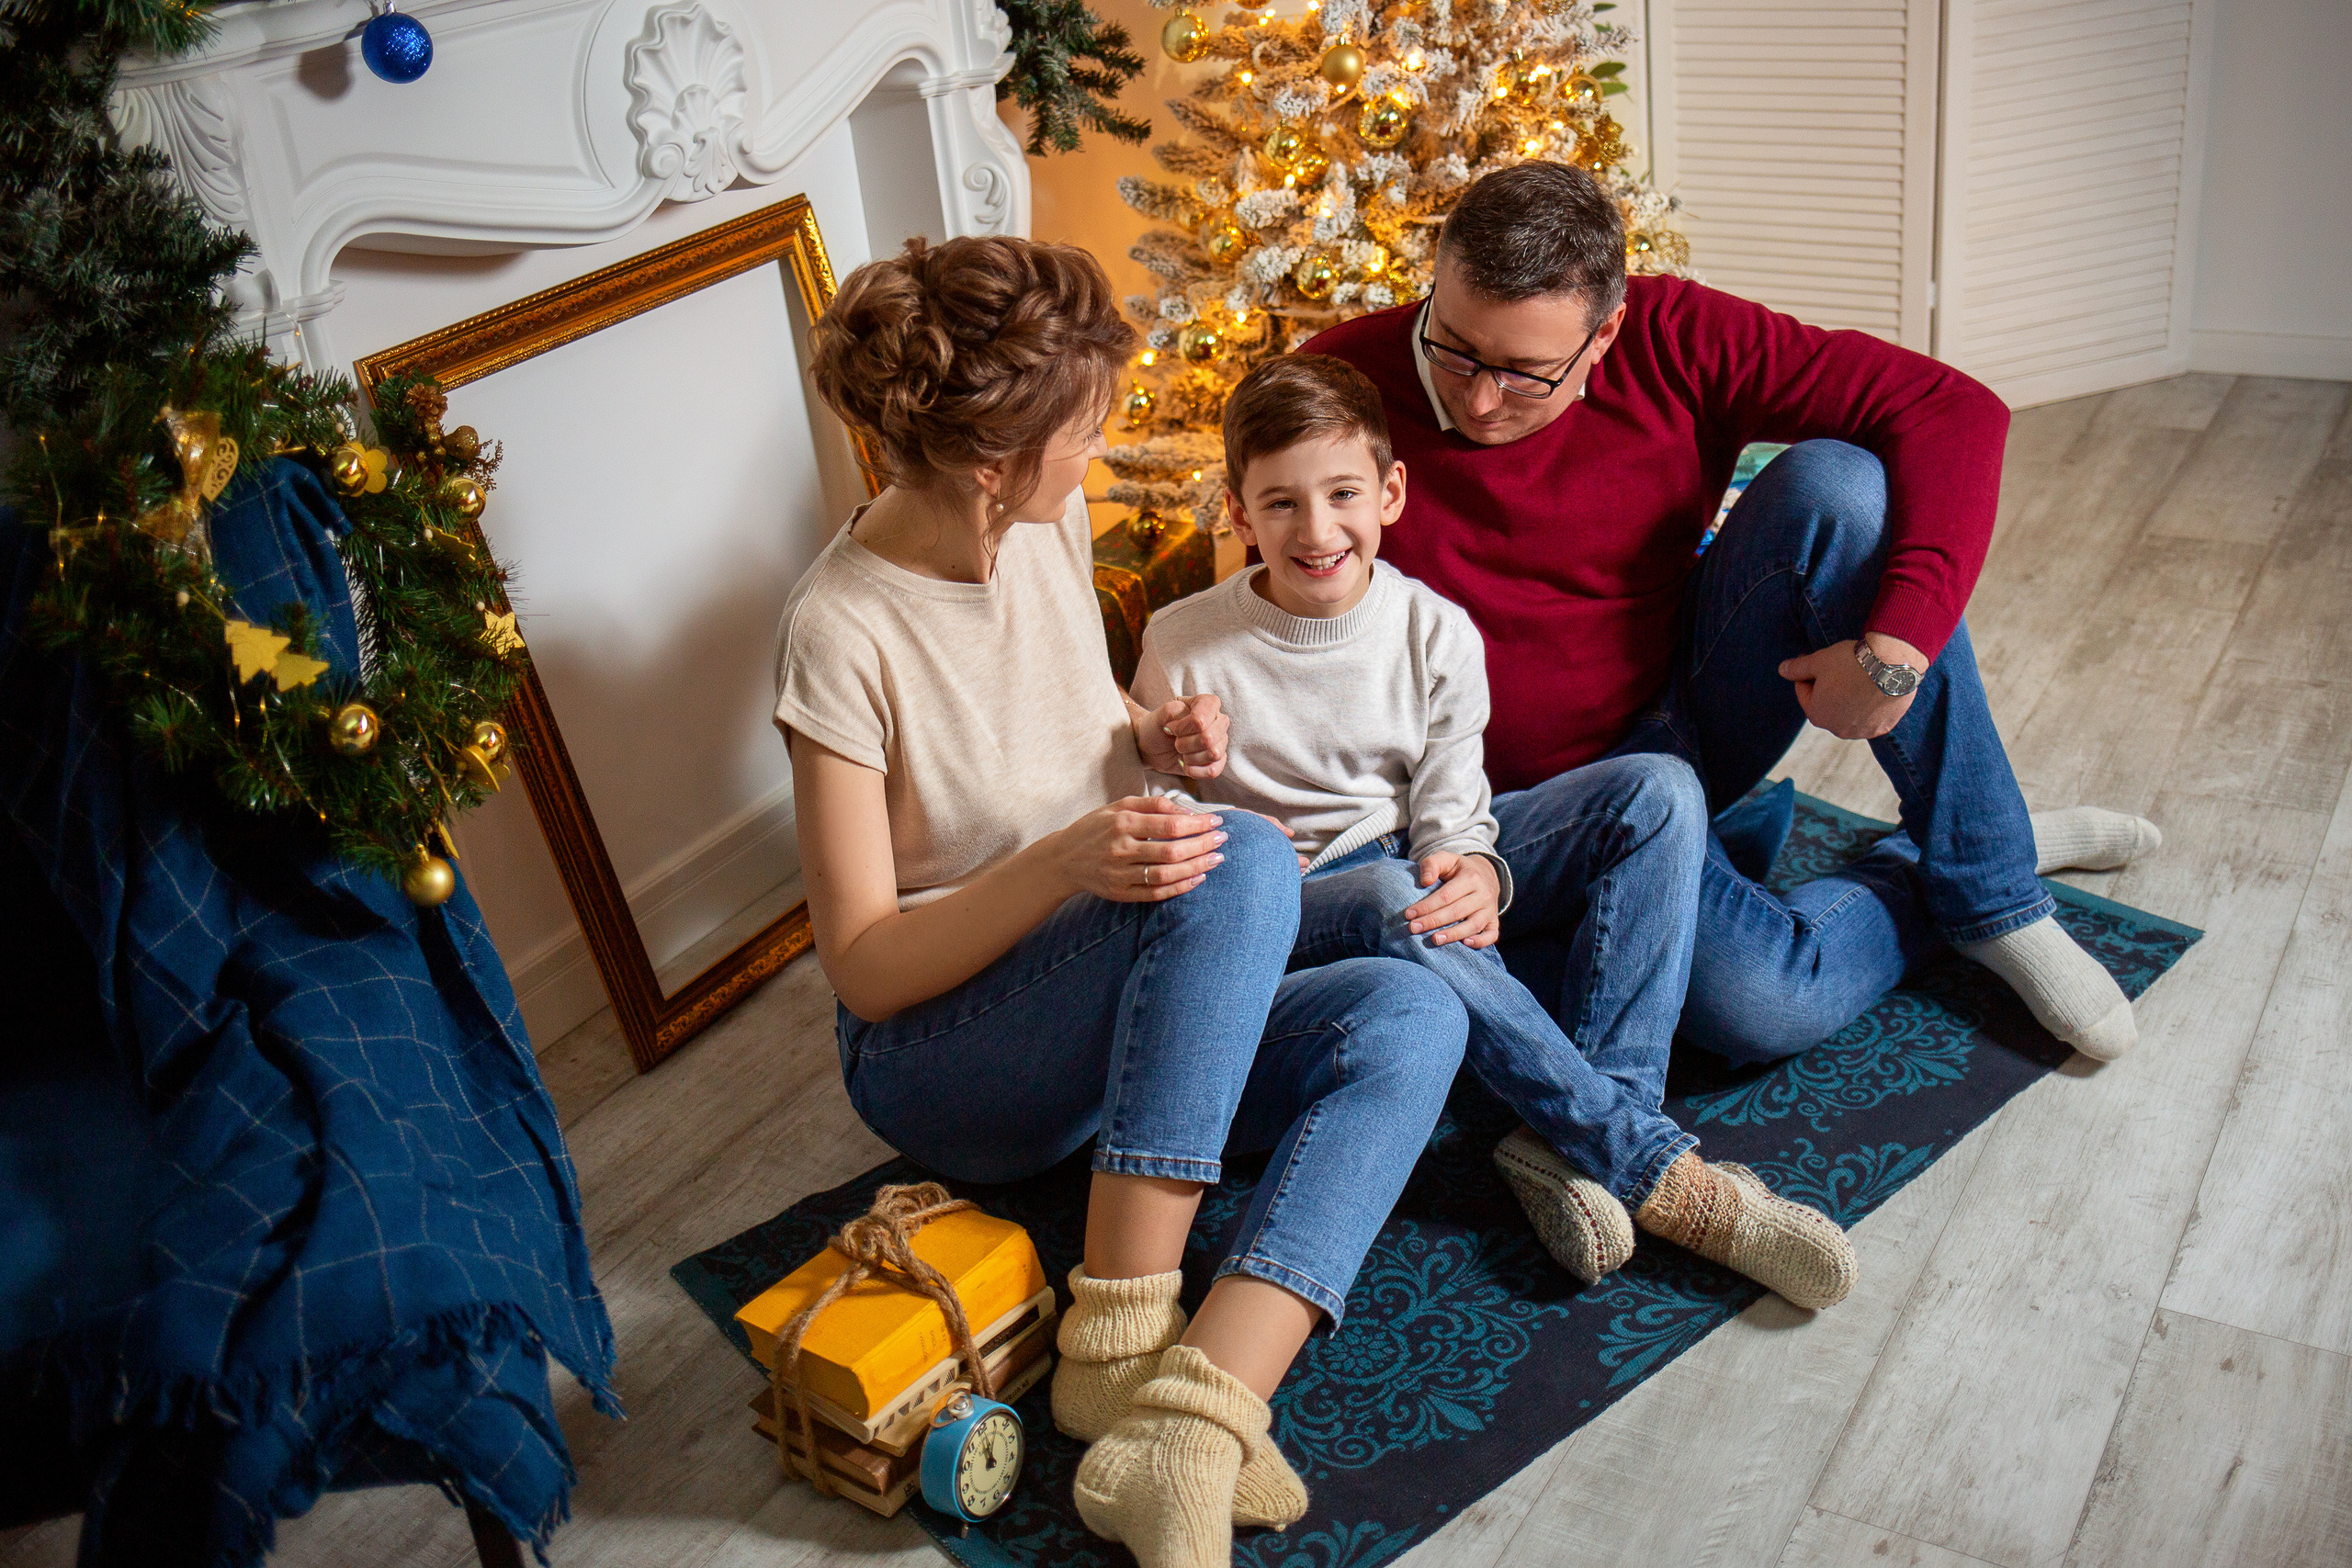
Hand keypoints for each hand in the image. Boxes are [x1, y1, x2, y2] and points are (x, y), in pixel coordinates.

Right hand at [1046, 796, 1226, 901]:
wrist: (1063, 858)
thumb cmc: (1096, 827)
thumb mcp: (1118, 806)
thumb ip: (1152, 804)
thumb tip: (1186, 811)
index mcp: (1122, 823)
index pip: (1168, 825)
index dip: (1197, 825)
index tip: (1216, 822)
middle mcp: (1120, 849)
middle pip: (1171, 851)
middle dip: (1202, 846)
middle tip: (1222, 840)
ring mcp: (1120, 874)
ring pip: (1166, 875)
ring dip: (1196, 868)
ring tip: (1216, 859)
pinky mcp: (1120, 892)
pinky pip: (1156, 893)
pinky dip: (1180, 887)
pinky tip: (1198, 878)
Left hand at [1135, 694, 1228, 779]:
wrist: (1152, 746)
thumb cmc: (1158, 726)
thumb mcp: (1160, 713)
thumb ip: (1174, 710)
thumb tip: (1194, 723)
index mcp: (1208, 703)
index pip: (1201, 719)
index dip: (1183, 727)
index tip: (1171, 727)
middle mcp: (1218, 721)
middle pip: (1208, 738)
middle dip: (1184, 743)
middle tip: (1175, 741)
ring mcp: (1220, 742)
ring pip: (1213, 754)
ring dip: (1189, 757)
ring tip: (1181, 751)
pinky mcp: (1217, 761)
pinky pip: (1213, 770)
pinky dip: (1194, 770)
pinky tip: (1186, 764)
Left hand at [1401, 852, 1501, 948]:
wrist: (1485, 874)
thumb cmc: (1458, 869)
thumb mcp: (1445, 859)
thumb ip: (1431, 864)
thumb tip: (1425, 881)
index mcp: (1471, 877)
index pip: (1445, 895)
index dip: (1426, 906)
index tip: (1409, 914)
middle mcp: (1484, 894)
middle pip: (1456, 911)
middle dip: (1433, 921)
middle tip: (1413, 928)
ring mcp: (1490, 909)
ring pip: (1473, 925)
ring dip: (1453, 934)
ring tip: (1434, 940)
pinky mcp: (1494, 921)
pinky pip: (1491, 935)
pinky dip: (1480, 941)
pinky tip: (1464, 944)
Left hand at [1778, 634, 1923, 740]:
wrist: (1893, 664)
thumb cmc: (1851, 662)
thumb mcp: (1818, 661)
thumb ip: (1797, 668)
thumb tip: (1782, 670)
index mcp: (1817, 715)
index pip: (1805, 693)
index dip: (1806, 674)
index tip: (1811, 659)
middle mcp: (1839, 729)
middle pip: (1827, 705)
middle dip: (1827, 689)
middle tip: (1836, 669)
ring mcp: (1863, 731)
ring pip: (1850, 713)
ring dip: (1848, 699)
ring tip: (1856, 679)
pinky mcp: (1884, 727)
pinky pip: (1871, 716)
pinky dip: (1869, 706)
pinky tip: (1872, 689)